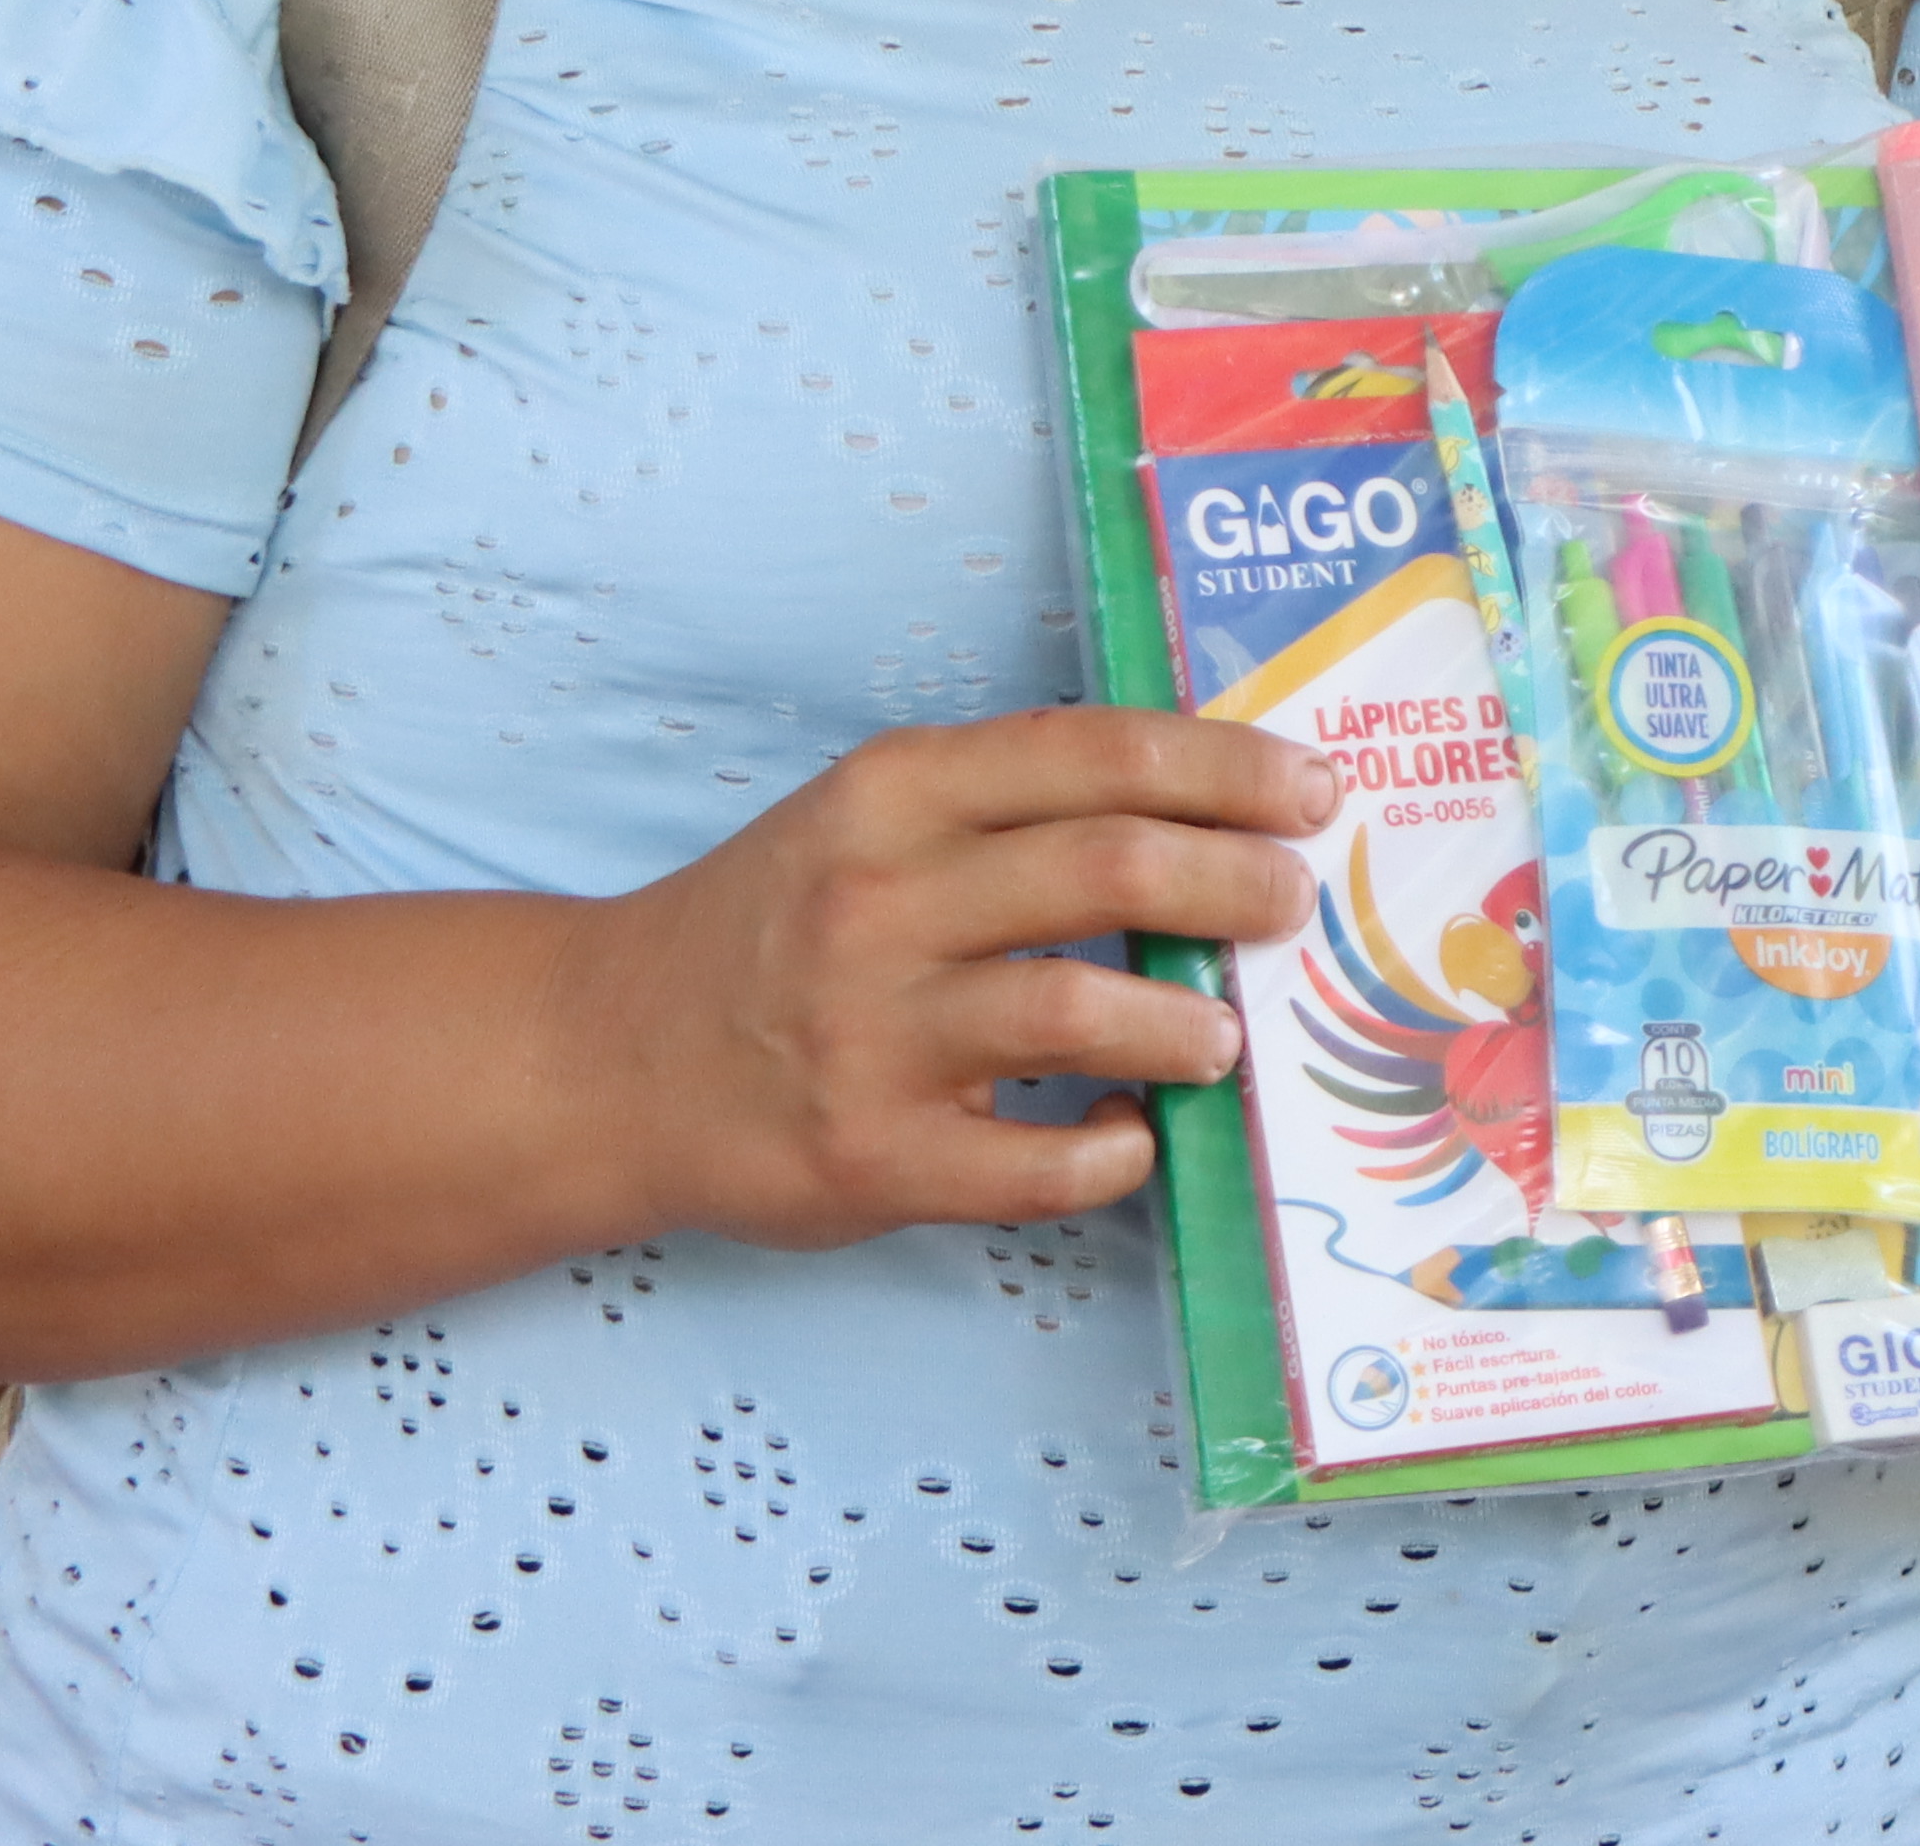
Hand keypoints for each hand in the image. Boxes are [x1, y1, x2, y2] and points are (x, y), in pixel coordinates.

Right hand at [557, 705, 1329, 1247]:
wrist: (605, 1056)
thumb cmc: (778, 924)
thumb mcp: (871, 818)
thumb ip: (1012, 805)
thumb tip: (1216, 812)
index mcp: (896, 795)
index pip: (1098, 755)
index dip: (1228, 767)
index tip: (1314, 793)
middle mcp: (882, 901)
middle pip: (1114, 867)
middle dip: (1239, 882)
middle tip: (1294, 907)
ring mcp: (871, 1034)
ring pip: (1078, 1010)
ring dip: (1184, 1023)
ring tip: (1223, 1034)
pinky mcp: (869, 1158)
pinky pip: (1031, 1165)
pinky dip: (1110, 1154)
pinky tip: (1129, 1137)